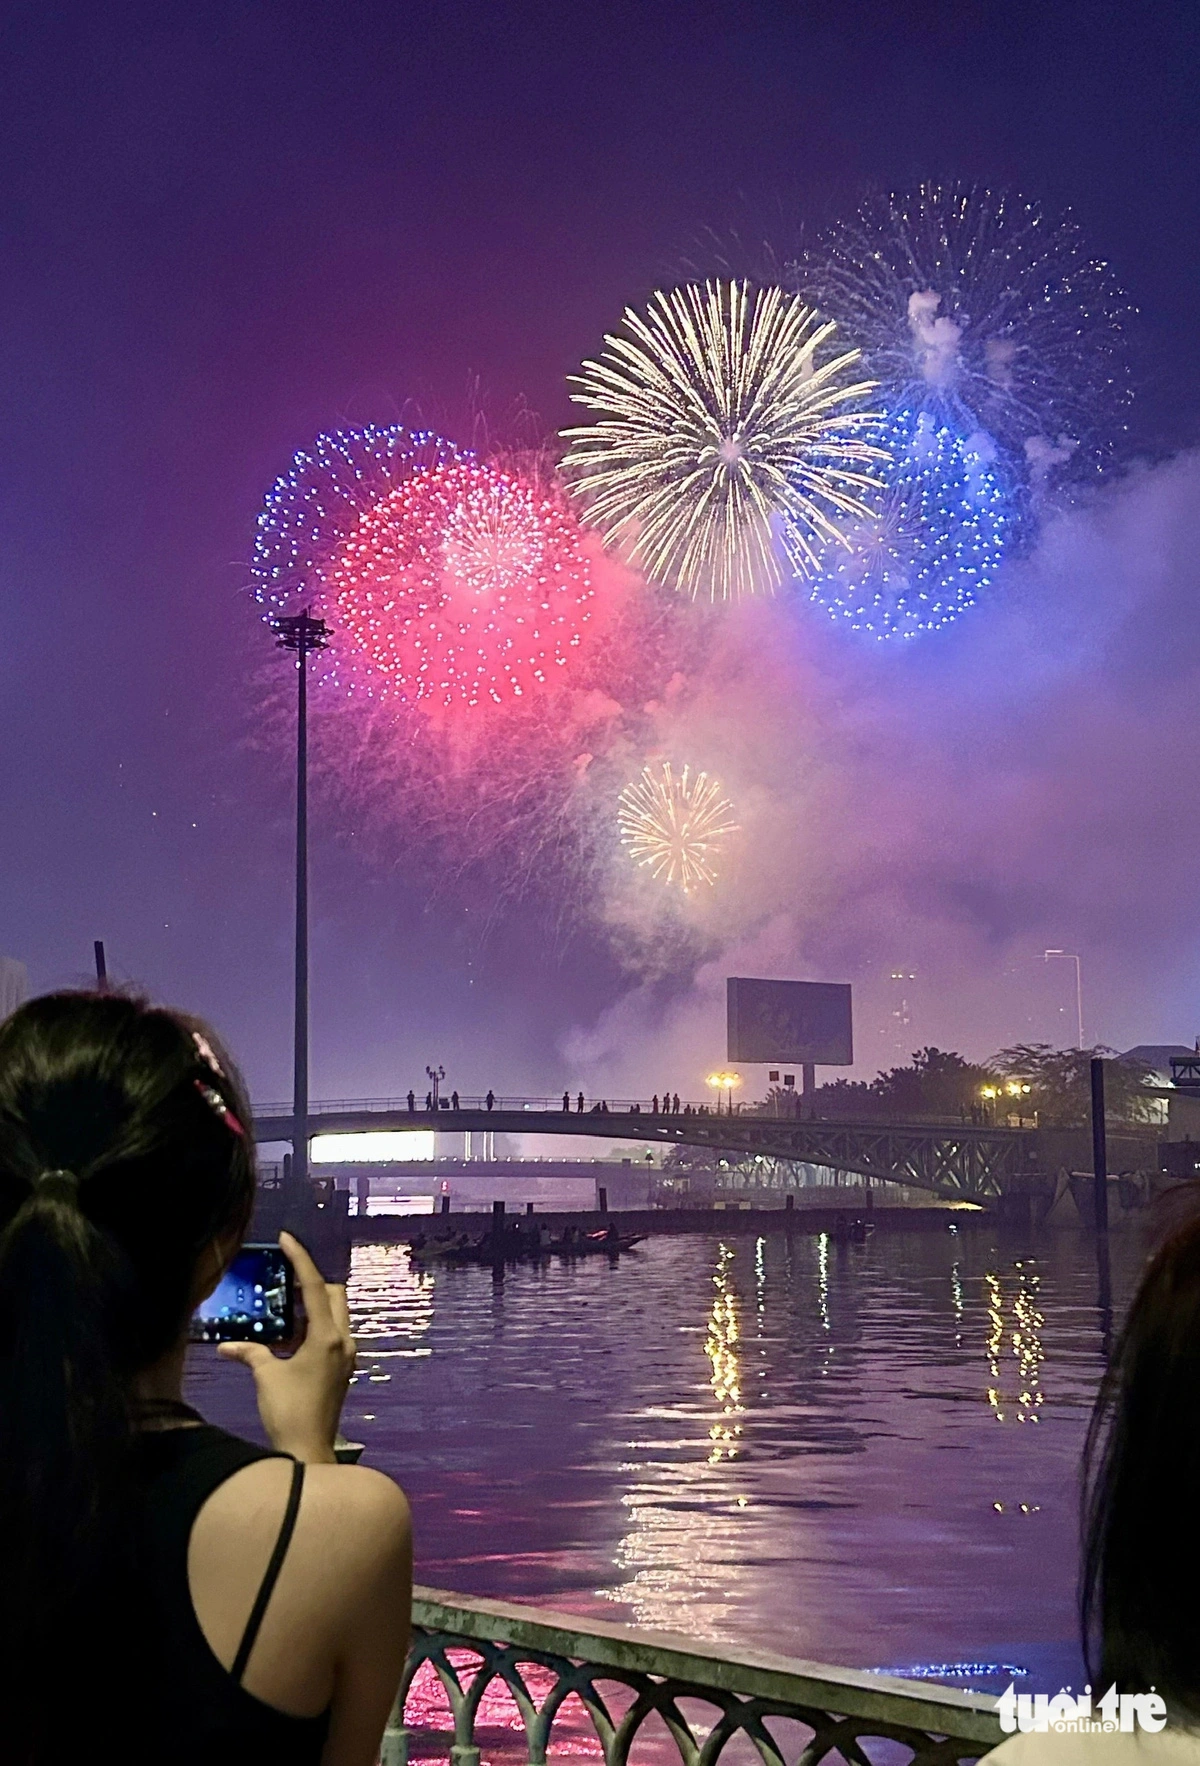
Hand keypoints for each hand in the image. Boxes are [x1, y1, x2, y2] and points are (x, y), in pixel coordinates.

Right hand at [218, 1231, 355, 1463]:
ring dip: (314, 1305)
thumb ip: (250, 1353)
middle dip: (312, 1282)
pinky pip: (332, 1333)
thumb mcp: (266, 1376)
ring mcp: (346, 1356)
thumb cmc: (288, 1411)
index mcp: (327, 1337)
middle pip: (334, 1294)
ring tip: (284, 1306)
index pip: (315, 1287)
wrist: (307, 1450)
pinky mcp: (341, 1369)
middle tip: (284, 1280)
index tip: (287, 1239)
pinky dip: (314, 1325)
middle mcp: (343, 1341)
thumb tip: (227, 1346)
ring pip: (336, 1314)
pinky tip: (290, 1335)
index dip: (300, 1259)